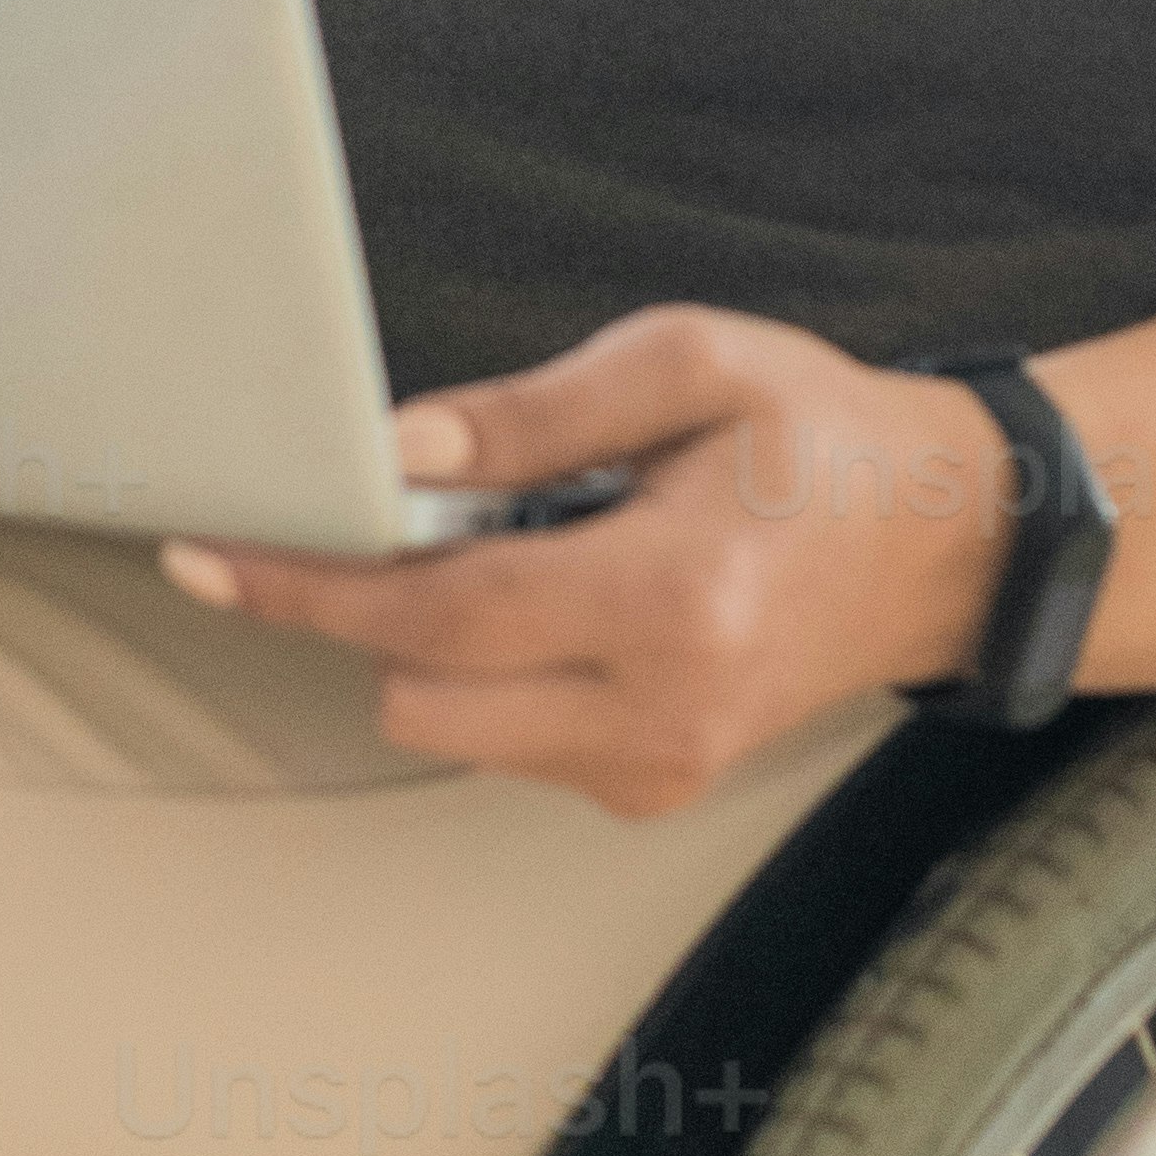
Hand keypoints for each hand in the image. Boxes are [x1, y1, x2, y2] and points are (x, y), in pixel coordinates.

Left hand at [164, 310, 1020, 819]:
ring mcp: (661, 767)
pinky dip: (505, 672)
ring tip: (553, 547)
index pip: (439, 612)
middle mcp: (664, 710)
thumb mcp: (689, 366)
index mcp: (675, 597)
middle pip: (420, 692)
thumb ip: (535, 413)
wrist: (944, 543)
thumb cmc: (817, 438)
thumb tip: (394, 450)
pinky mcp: (653, 789)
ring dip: (449, 641)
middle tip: (431, 511)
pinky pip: (508, 739)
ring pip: (453, 726)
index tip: (210, 554)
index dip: (309, 584)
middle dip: (381, 608)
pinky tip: (581, 599)